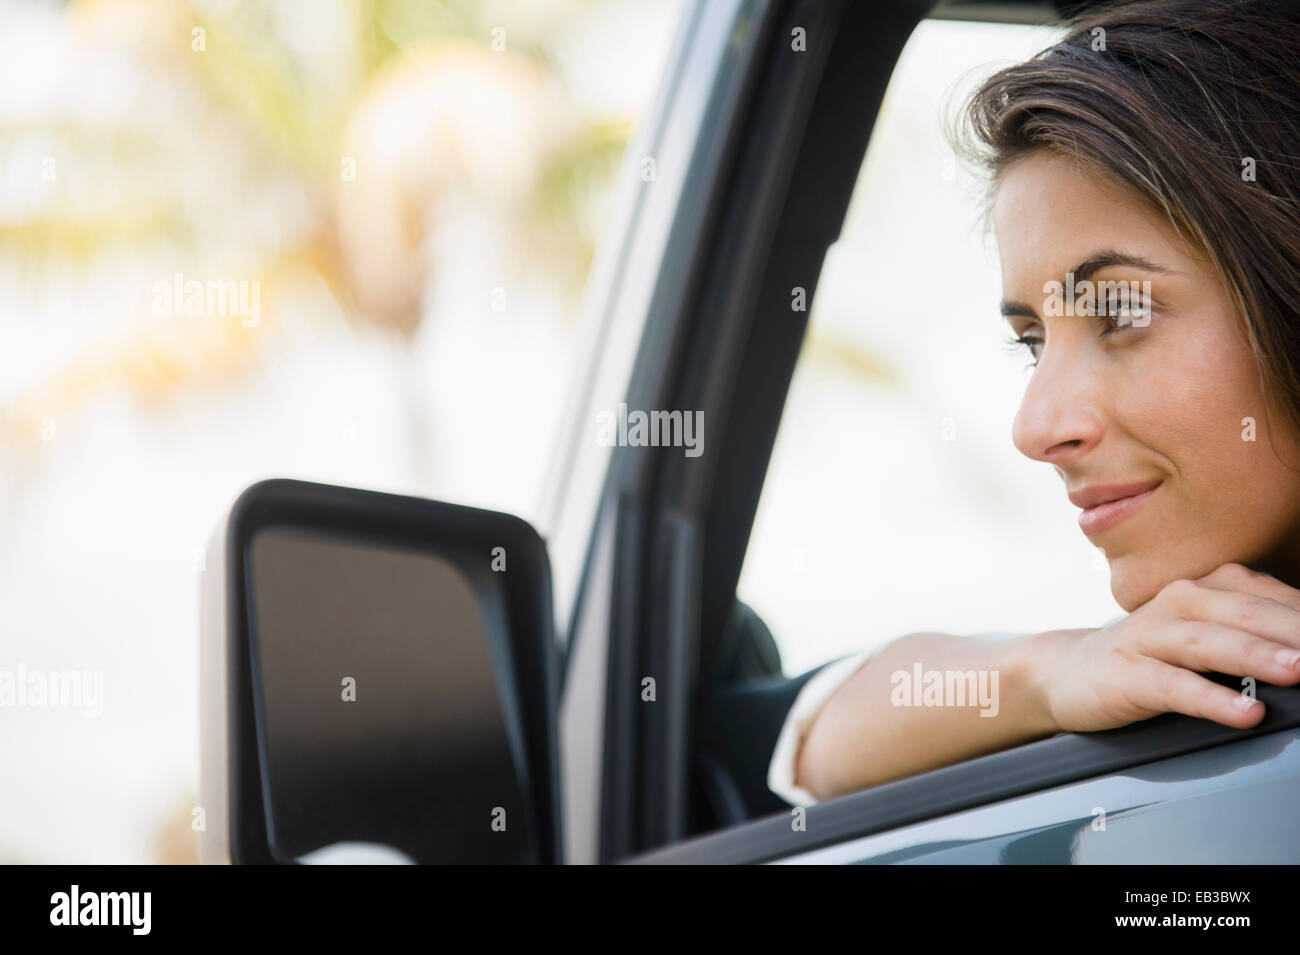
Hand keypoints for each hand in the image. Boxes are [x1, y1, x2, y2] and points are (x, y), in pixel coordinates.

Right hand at [1035, 562, 1299, 731]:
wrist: (1068, 671)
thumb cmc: (1151, 657)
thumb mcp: (1205, 636)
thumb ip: (1255, 636)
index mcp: (1207, 589)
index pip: (1272, 597)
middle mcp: (1179, 603)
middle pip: (1245, 612)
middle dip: (1294, 630)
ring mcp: (1149, 637)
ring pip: (1209, 642)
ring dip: (1257, 655)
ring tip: (1298, 670)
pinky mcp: (1126, 675)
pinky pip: (1174, 687)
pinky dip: (1212, 699)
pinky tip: (1245, 713)